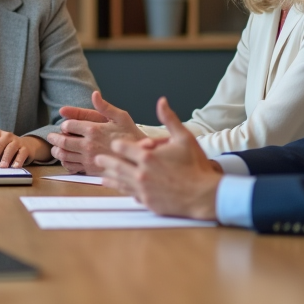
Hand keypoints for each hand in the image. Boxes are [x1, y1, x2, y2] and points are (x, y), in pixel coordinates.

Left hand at [0, 131, 48, 167]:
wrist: (27, 145)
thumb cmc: (6, 146)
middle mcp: (6, 136)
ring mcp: (16, 141)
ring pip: (10, 149)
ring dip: (5, 158)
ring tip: (1, 167)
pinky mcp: (25, 148)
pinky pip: (21, 154)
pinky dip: (18, 160)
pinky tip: (15, 167)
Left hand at [46, 91, 143, 174]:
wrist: (140, 156)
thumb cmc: (131, 135)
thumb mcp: (121, 117)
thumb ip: (104, 106)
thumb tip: (94, 94)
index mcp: (94, 130)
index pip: (68, 126)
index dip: (64, 125)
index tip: (65, 126)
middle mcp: (89, 145)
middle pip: (62, 142)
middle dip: (53, 138)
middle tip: (51, 136)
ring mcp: (89, 159)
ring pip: (64, 155)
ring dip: (56, 151)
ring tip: (55, 148)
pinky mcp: (91, 169)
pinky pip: (71, 167)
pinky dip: (65, 162)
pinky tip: (66, 158)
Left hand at [95, 97, 220, 220]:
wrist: (204, 195)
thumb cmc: (196, 166)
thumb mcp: (184, 138)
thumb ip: (169, 119)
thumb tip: (162, 102)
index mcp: (147, 156)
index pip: (122, 148)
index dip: (117, 145)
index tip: (114, 144)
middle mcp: (141, 173)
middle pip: (116, 165)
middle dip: (106, 161)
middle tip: (98, 158)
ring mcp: (143, 189)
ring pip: (119, 181)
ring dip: (109, 176)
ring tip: (102, 174)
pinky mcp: (147, 202)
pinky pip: (129, 194)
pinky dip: (121, 190)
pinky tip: (119, 189)